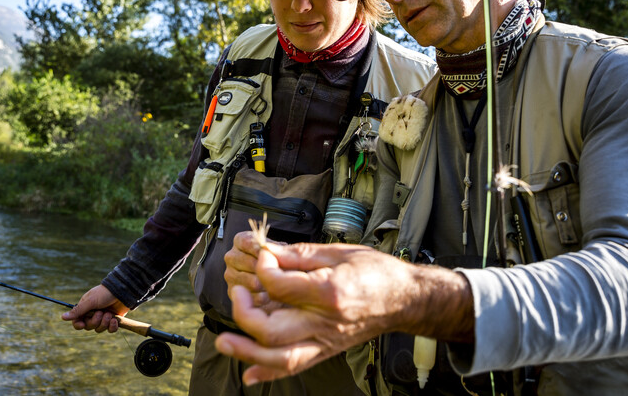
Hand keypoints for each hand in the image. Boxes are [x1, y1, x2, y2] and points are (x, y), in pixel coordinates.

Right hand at [61, 284, 130, 332]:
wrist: (124, 291)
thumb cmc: (105, 293)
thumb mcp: (91, 301)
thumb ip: (78, 310)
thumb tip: (62, 317)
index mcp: (86, 308)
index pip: (77, 321)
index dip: (78, 325)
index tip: (82, 324)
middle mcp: (93, 314)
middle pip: (88, 327)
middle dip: (95, 321)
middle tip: (101, 312)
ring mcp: (103, 317)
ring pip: (99, 329)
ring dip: (104, 323)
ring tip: (109, 314)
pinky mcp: (113, 320)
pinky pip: (110, 330)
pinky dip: (112, 326)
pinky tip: (115, 320)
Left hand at [215, 243, 419, 384]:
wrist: (403, 299)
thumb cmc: (377, 273)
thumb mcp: (340, 253)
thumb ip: (299, 255)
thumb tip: (267, 252)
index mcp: (330, 291)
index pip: (281, 286)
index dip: (264, 270)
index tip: (263, 258)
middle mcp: (325, 322)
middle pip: (273, 331)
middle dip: (244, 315)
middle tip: (238, 293)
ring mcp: (325, 341)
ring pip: (279, 358)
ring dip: (247, 352)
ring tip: (224, 341)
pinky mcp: (325, 351)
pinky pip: (293, 368)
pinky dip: (268, 374)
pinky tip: (248, 375)